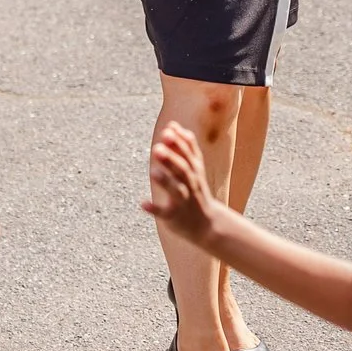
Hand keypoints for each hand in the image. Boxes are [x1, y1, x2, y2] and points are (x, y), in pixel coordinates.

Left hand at [141, 120, 217, 243]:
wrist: (208, 225)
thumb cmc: (196, 192)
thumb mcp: (195, 168)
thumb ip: (184, 147)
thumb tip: (172, 125)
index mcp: (195, 171)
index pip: (189, 154)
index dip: (180, 142)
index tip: (169, 129)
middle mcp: (191, 185)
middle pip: (182, 170)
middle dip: (171, 158)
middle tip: (157, 148)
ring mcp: (183, 202)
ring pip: (176, 190)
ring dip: (165, 181)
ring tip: (152, 171)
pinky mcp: (174, 217)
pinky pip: (164, 213)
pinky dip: (154, 209)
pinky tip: (143, 204)